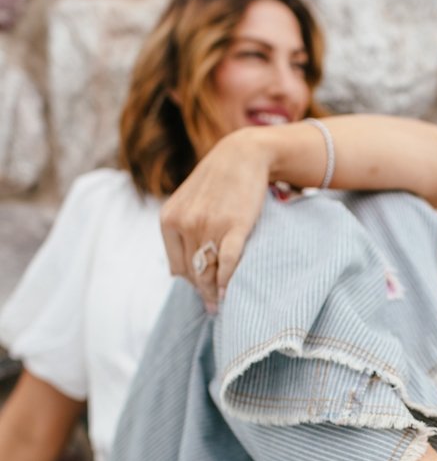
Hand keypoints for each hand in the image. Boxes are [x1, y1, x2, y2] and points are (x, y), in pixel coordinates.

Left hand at [159, 130, 269, 310]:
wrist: (243, 155)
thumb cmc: (217, 182)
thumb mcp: (187, 203)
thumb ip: (180, 232)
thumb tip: (179, 274)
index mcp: (169, 219)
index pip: (177, 267)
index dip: (192, 282)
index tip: (204, 289)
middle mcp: (185, 223)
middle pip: (193, 273)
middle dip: (203, 291)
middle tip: (214, 305)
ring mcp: (209, 225)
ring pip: (209, 272)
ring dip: (215, 291)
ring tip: (222, 302)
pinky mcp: (235, 226)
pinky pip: (228, 263)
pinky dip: (228, 281)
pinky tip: (230, 292)